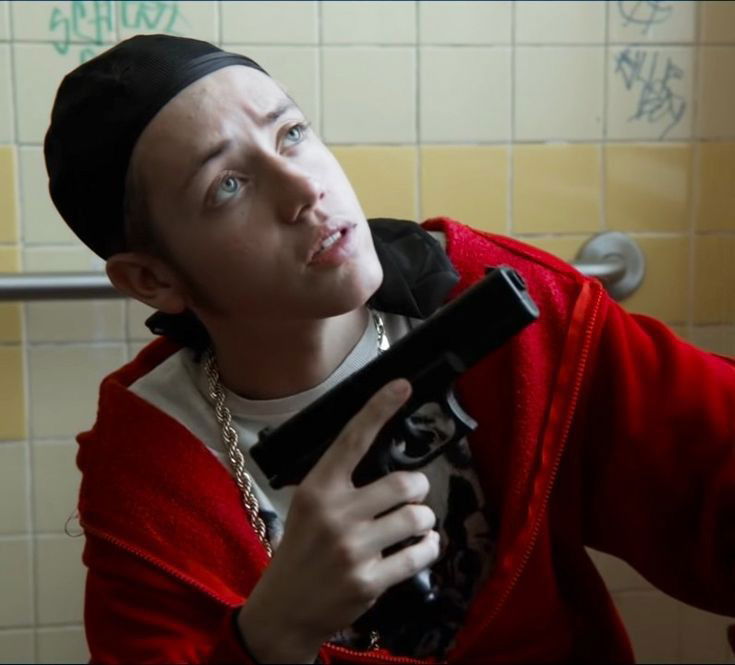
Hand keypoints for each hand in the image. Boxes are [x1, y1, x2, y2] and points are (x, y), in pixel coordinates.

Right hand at [237, 378, 439, 662]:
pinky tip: (419, 547)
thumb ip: (340, 485)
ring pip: (418, 517)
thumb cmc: (299, 552)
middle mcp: (336, 514)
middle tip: (412, 495)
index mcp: (318, 489)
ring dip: (424, 519)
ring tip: (413, 525)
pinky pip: (421, 554)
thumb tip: (384, 463)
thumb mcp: (307, 508)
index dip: (379, 408)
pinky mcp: (369, 581)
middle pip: (405, 483)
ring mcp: (353, 549)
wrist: (284, 610)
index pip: (352, 439)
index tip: (402, 385)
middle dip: (418, 488)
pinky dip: (428, 547)